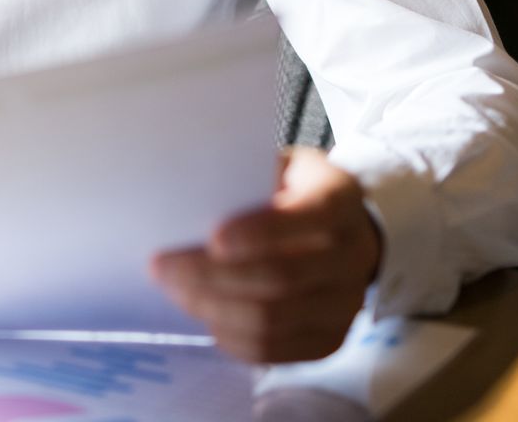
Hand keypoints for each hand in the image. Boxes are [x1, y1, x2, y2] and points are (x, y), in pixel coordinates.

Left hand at [150, 147, 381, 363]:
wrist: (337, 232)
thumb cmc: (286, 190)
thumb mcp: (273, 164)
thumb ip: (241, 175)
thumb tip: (177, 195)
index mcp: (341, 196)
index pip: (311, 214)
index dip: (263, 230)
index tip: (212, 237)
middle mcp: (354, 252)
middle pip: (282, 276)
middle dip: (212, 275)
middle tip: (163, 267)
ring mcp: (347, 302)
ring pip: (274, 320)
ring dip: (214, 308)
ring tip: (175, 291)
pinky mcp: (332, 338)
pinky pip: (278, 351)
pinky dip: (234, 339)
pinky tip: (206, 318)